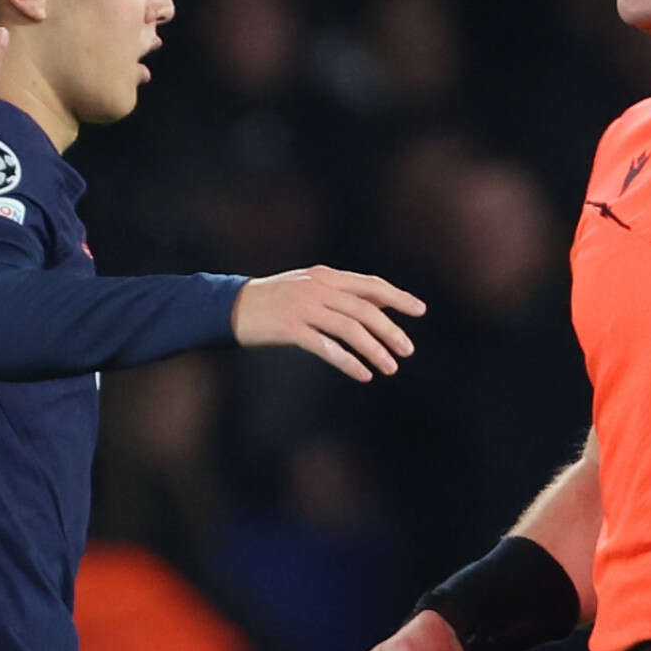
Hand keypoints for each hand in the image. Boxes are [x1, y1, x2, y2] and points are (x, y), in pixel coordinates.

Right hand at [234, 265, 426, 379]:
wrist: (231, 307)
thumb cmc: (273, 300)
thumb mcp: (307, 287)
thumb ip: (337, 294)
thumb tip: (375, 308)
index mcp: (326, 275)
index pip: (371, 285)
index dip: (397, 297)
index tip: (419, 310)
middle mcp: (318, 288)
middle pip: (365, 309)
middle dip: (390, 331)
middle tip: (407, 350)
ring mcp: (304, 308)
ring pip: (350, 329)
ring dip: (374, 350)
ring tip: (390, 367)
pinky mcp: (291, 329)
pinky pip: (328, 348)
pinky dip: (349, 362)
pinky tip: (363, 374)